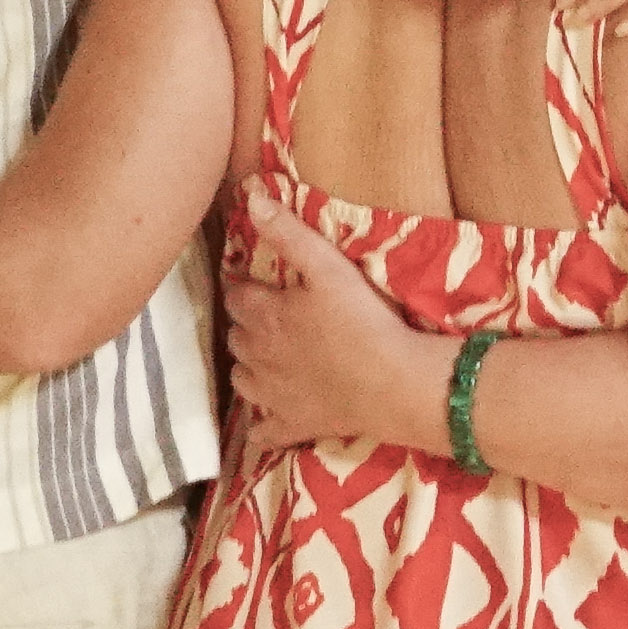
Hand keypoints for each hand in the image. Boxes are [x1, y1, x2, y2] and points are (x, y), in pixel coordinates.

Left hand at [224, 192, 435, 459]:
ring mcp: (272, 395)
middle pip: (235, 337)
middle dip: (245, 326)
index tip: (257, 284)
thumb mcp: (329, 267)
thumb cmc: (365, 320)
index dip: (244, 288)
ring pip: (241, 379)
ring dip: (248, 367)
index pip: (236, 295)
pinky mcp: (292, 425)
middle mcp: (256, 355)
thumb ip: (288, 233)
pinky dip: (261, 426)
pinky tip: (267, 420)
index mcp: (263, 315)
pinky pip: (263, 432)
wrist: (392, 383)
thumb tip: (250, 196)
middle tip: (268, 318)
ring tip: (267, 359)